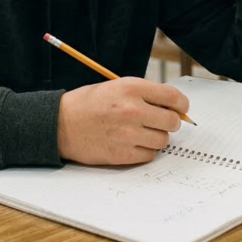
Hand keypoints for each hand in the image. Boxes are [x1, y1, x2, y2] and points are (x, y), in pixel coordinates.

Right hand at [57, 77, 187, 164]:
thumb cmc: (88, 104)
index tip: (181, 108)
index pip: (173, 97)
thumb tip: (174, 106)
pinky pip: (149, 154)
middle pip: (172, 121)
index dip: (181, 104)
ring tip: (141, 132)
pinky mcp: (122, 154)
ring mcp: (128, 134)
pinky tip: (132, 142)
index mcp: (131, 88)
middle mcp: (132, 110)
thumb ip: (144, 94)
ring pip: (163, 140)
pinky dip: (145, 150)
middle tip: (159, 121)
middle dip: (169, 121)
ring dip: (156, 137)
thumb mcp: (116, 87)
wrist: (60, 124)